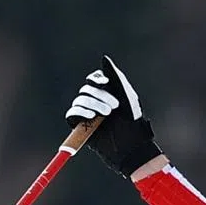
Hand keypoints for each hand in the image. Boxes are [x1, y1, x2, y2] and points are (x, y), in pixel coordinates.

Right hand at [65, 55, 163, 177]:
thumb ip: (116, 77)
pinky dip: (80, 112)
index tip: (105, 83)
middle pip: (87, 89)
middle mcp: (97, 103)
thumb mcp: (127, 97)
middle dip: (99, 95)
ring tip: (106, 114)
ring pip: (79, 100)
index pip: (94, 80)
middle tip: (114, 106)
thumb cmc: (133, 122)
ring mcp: (88, 115)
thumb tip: (104, 59)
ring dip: (92, 104)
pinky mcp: (81, 127)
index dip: (97, 79)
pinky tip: (91, 116)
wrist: (132, 145)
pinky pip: (72, 114)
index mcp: (109, 95)